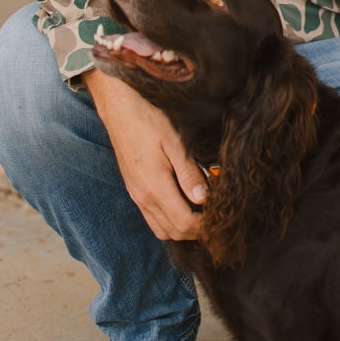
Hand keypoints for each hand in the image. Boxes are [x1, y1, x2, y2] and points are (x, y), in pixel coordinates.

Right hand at [84, 69, 207, 241]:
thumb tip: (204, 199)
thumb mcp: (174, 142)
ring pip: (161, 229)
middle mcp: (143, 198)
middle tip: (215, 216)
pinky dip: (169, 220)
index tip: (220, 216)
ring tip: (201, 211)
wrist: (119, 107)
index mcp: (154, 187)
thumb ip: (189, 173)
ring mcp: (136, 195)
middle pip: (173, 232)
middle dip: (196, 230)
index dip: (205, 226)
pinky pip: (152, 218)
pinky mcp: (134, 189)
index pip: (184, 224)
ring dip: (182, 227)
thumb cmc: (148, 119)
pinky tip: (182, 203)